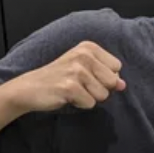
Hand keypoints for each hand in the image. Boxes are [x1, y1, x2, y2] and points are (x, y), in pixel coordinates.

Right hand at [4, 42, 125, 112]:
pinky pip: (91, 103)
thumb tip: (123, 85)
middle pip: (112, 81)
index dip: (105, 77)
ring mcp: (76, 70)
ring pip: (103, 95)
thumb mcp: (84, 70)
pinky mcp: (70, 86)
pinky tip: (67, 97)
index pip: (117, 67)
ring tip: (73, 90)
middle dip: (99, 89)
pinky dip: (80, 104)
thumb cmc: (60, 78)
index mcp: (89, 47)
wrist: (30, 88)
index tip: (87, 76)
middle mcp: (84, 55)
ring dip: (89, 97)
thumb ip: (106, 74)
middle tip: (79, 85)